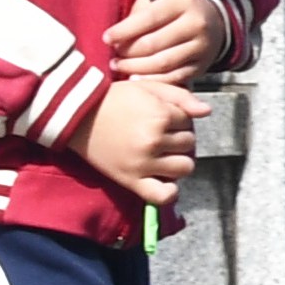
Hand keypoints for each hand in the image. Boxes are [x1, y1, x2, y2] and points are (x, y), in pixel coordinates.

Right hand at [82, 73, 208, 209]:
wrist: (77, 116)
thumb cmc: (114, 99)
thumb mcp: (148, 88)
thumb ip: (181, 97)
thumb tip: (207, 111)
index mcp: (160, 117)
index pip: (189, 121)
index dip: (178, 118)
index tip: (161, 117)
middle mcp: (154, 141)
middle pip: (189, 144)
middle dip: (178, 138)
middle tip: (160, 135)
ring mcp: (143, 163)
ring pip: (184, 167)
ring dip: (177, 160)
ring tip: (162, 154)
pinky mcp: (131, 180)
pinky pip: (162, 196)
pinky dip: (169, 192)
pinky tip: (166, 181)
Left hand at [99, 0, 229, 80]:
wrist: (213, 20)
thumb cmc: (176, 9)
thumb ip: (138, 13)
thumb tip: (114, 37)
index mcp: (183, 1)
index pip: (148, 18)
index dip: (123, 30)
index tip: (106, 38)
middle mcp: (196, 23)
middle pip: (153, 44)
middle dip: (127, 52)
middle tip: (113, 56)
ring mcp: (202, 46)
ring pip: (162, 63)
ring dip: (135, 68)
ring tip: (120, 66)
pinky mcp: (203, 65)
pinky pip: (173, 77)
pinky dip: (152, 80)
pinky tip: (136, 78)